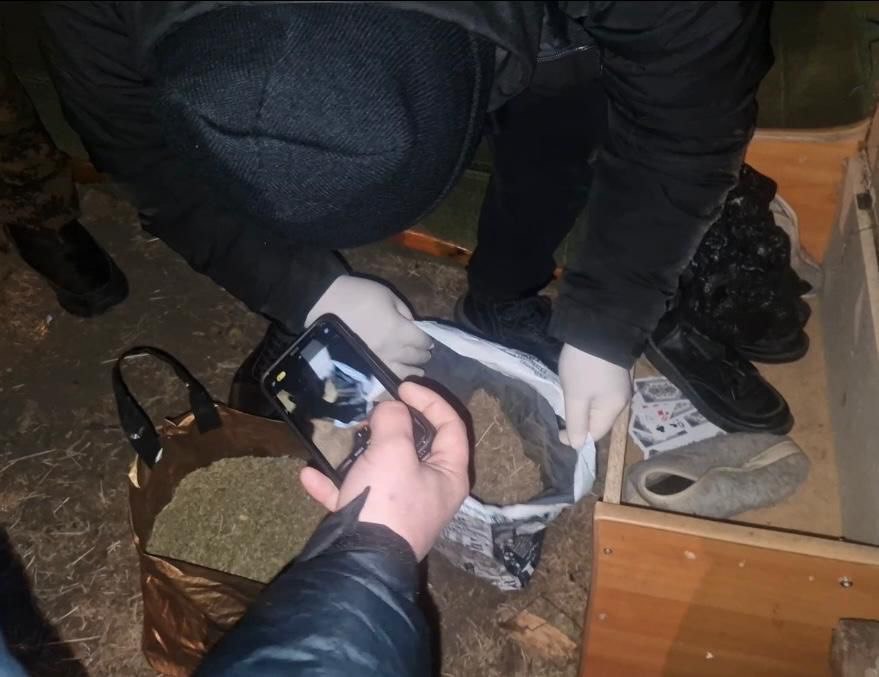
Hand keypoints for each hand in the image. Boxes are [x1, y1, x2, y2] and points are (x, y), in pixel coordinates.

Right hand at [300, 381, 469, 559]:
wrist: (359, 562)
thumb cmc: (388, 501)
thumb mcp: (394, 451)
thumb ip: (394, 421)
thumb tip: (390, 410)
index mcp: (449, 474)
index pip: (451, 425)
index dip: (430, 400)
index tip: (401, 387)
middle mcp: (429, 491)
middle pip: (415, 447)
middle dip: (389, 426)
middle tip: (371, 412)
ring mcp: (399, 509)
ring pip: (381, 470)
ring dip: (358, 454)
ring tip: (342, 437)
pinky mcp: (371, 523)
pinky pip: (353, 496)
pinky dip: (333, 485)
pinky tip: (308, 475)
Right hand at [306, 275, 431, 377]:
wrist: (321, 306)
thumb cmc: (355, 296)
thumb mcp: (387, 295)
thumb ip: (405, 311)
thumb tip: (413, 326)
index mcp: (399, 330)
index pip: (423, 341)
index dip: (427, 340)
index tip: (426, 340)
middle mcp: (392, 351)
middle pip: (416, 358)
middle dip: (422, 355)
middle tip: (423, 354)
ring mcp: (376, 364)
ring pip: (403, 375)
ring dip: (412, 372)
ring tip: (415, 371)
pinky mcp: (363, 371)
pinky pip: (382, 383)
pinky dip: (392, 382)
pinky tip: (394, 381)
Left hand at [558, 343, 631, 446]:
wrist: (596, 328)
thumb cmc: (584, 366)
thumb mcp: (575, 396)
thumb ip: (576, 423)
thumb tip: (577, 445)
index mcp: (614, 409)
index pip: (595, 434)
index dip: (575, 436)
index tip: (557, 429)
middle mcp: (620, 400)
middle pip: (597, 421)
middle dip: (578, 421)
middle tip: (559, 412)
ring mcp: (618, 386)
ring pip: (597, 407)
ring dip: (581, 407)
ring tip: (565, 398)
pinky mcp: (612, 374)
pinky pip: (598, 394)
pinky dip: (585, 395)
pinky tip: (575, 385)